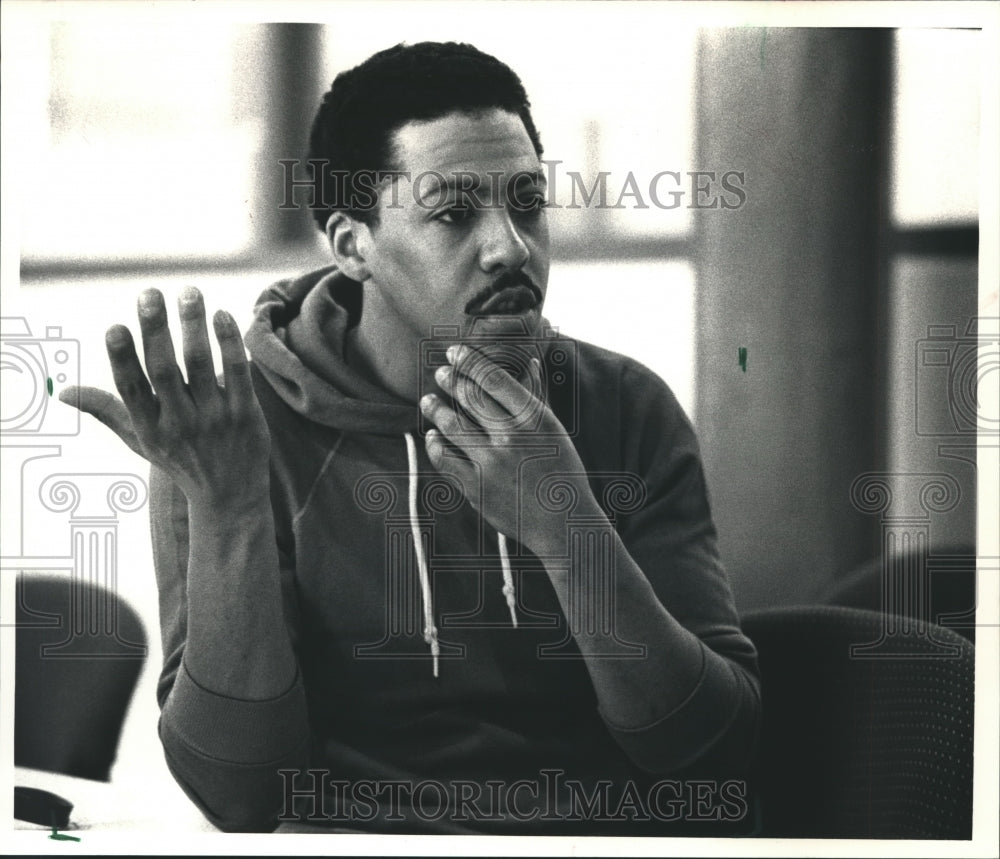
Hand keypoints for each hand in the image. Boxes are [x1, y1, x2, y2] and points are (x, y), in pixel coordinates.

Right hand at [60, 287, 269, 508]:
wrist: (230, 497)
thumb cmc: (181, 460)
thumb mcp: (141, 442)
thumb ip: (107, 412)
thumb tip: (62, 392)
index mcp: (150, 428)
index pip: (132, 390)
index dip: (122, 359)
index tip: (115, 327)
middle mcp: (180, 423)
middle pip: (166, 370)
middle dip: (157, 330)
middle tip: (150, 293)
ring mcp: (216, 419)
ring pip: (203, 364)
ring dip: (194, 325)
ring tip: (189, 292)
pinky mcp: (247, 415)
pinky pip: (238, 372)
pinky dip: (229, 342)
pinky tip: (222, 316)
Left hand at [419, 343, 600, 554]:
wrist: (562, 523)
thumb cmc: (562, 472)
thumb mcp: (555, 430)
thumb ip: (537, 396)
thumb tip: (531, 361)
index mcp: (533, 418)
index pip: (492, 378)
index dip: (468, 361)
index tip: (454, 352)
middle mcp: (511, 437)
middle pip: (468, 397)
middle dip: (449, 380)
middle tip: (440, 373)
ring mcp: (490, 464)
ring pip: (451, 425)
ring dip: (435, 409)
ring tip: (427, 400)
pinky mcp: (475, 488)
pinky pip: (444, 459)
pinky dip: (435, 444)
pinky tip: (433, 436)